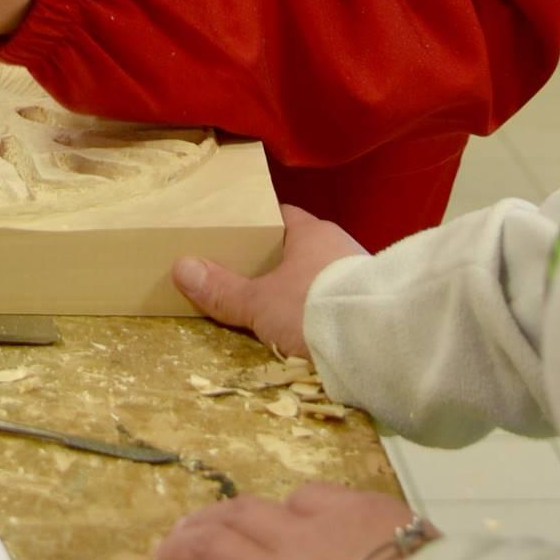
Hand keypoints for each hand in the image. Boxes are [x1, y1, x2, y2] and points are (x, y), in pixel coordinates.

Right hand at [171, 204, 366, 360]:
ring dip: (304, 288)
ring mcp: (361, 273)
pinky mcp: (374, 303)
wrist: (378, 343)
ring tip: (279, 308)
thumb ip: (223, 290)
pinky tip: (311, 327)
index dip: (258, 225)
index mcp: (311, 232)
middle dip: (279, 263)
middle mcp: (340, 244)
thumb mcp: (260, 303)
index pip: (281, 216)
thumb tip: (181, 267)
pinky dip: (323, 309)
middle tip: (250, 278)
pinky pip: (339, 299)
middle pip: (301, 247)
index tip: (238, 237)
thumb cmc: (313, 308)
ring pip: (322, 274)